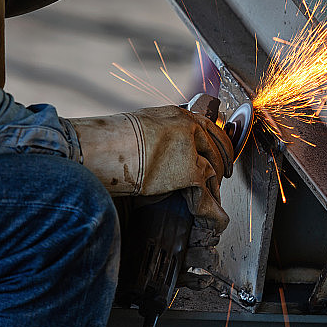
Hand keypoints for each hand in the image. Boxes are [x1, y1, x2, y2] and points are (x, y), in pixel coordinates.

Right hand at [66, 106, 232, 226]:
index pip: (206, 126)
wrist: (101, 149)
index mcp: (175, 114)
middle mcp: (187, 126)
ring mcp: (190, 148)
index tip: (219, 151)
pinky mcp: (189, 170)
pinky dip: (211, 203)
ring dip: (214, 182)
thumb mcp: (140, 128)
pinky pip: (206, 189)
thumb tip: (159, 149)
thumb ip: (158, 135)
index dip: (215, 142)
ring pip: (213, 167)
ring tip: (215, 193)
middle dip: (222, 160)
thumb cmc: (109, 142)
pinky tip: (213, 211)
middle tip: (224, 172)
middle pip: (216, 144)